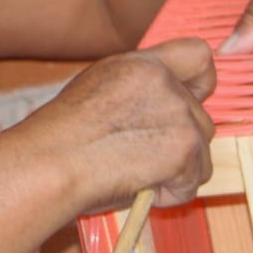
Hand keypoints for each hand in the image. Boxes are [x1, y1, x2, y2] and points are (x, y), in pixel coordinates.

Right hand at [26, 37, 215, 212]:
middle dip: (180, 147)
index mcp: (141, 65)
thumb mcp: (98, 91)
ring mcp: (179, 114)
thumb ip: (137, 93)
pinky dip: (167, 196)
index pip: (198, 56)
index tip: (190, 104)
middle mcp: (165, 82)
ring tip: (132, 176)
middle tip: (142, 161)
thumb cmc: (60, 140)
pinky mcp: (185, 147)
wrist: (51, 162)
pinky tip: (136, 187)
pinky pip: (190, 184)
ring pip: (200, 157)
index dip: (200, 85)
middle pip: (202, 120)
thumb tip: (159, 117)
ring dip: (175, 174)